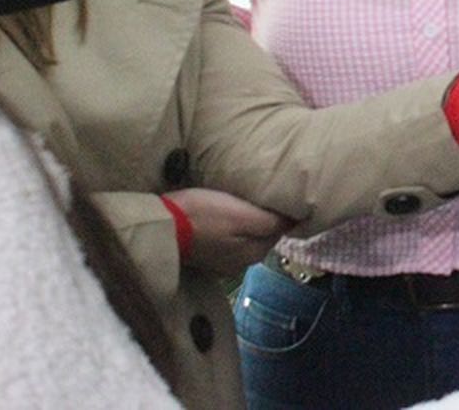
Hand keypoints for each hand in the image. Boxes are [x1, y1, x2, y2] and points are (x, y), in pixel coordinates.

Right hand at [163, 187, 292, 276]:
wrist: (162, 225)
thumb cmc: (205, 214)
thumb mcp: (244, 215)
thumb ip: (272, 222)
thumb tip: (296, 221)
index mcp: (255, 253)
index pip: (280, 230)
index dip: (280, 212)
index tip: (276, 195)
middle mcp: (242, 264)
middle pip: (263, 235)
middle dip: (263, 218)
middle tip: (257, 195)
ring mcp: (222, 263)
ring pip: (245, 238)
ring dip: (246, 223)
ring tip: (239, 202)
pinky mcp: (205, 257)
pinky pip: (227, 240)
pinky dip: (229, 229)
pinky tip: (221, 215)